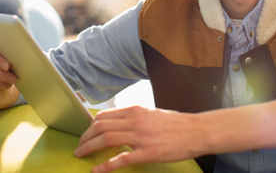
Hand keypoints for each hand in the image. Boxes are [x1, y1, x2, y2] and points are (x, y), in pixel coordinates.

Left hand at [74, 106, 204, 172]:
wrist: (196, 131)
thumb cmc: (176, 124)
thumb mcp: (151, 113)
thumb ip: (134, 116)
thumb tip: (117, 122)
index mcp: (135, 110)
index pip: (103, 116)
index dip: (90, 126)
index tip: (85, 134)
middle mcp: (135, 120)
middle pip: (100, 126)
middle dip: (85, 137)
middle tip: (79, 147)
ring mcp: (140, 137)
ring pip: (105, 139)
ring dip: (89, 148)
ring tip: (81, 155)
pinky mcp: (147, 153)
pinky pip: (120, 159)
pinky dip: (105, 166)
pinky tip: (97, 171)